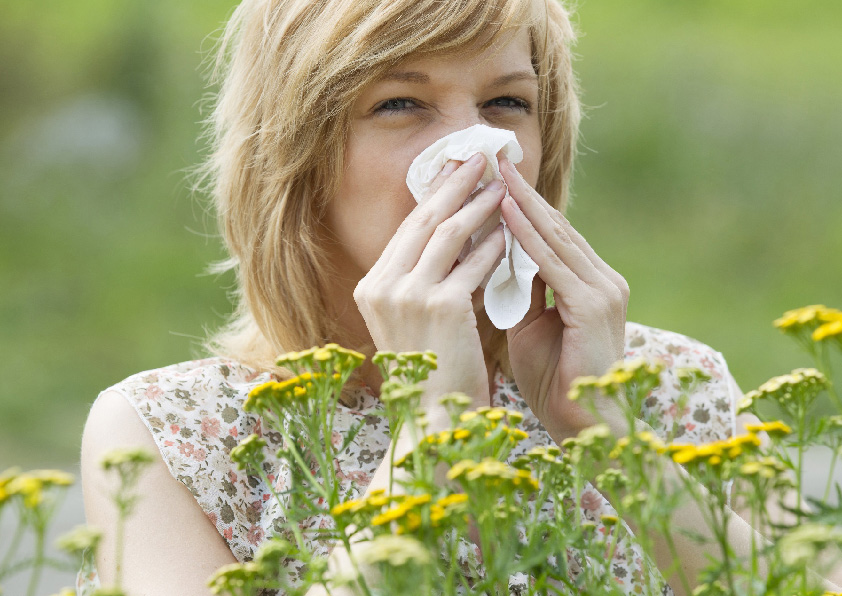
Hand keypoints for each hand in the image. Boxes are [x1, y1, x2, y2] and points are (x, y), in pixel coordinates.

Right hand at [353, 153, 505, 406]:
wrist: (432, 420)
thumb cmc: (430, 374)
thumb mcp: (415, 321)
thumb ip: (425, 281)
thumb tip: (458, 239)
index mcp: (372, 288)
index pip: (407, 229)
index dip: (433, 195)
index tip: (454, 170)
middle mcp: (382, 287)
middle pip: (424, 220)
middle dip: (454, 183)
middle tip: (479, 156)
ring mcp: (408, 295)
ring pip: (448, 233)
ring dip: (478, 204)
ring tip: (501, 184)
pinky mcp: (440, 306)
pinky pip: (473, 263)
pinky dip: (493, 244)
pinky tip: (510, 231)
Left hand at [499, 158, 629, 440]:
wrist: (583, 427)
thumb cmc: (554, 381)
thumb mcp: (531, 327)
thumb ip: (522, 292)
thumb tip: (497, 261)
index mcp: (590, 285)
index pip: (552, 236)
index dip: (522, 206)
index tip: (493, 179)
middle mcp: (603, 280)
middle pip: (556, 226)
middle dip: (521, 192)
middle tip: (492, 158)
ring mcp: (603, 290)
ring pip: (555, 237)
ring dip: (522, 203)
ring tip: (495, 172)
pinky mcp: (593, 305)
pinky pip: (553, 262)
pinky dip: (528, 236)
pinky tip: (506, 212)